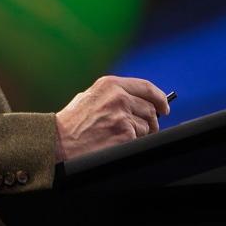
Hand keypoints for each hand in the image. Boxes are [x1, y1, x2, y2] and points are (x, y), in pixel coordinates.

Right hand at [54, 75, 169, 161]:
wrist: (60, 140)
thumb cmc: (73, 121)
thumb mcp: (90, 96)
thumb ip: (113, 94)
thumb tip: (137, 100)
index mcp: (110, 84)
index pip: (146, 87)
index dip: (160, 98)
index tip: (164, 106)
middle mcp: (118, 96)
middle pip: (151, 108)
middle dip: (151, 120)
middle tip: (145, 127)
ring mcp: (123, 115)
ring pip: (148, 125)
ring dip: (140, 133)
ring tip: (120, 134)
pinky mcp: (125, 133)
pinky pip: (140, 138)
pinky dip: (132, 142)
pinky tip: (117, 141)